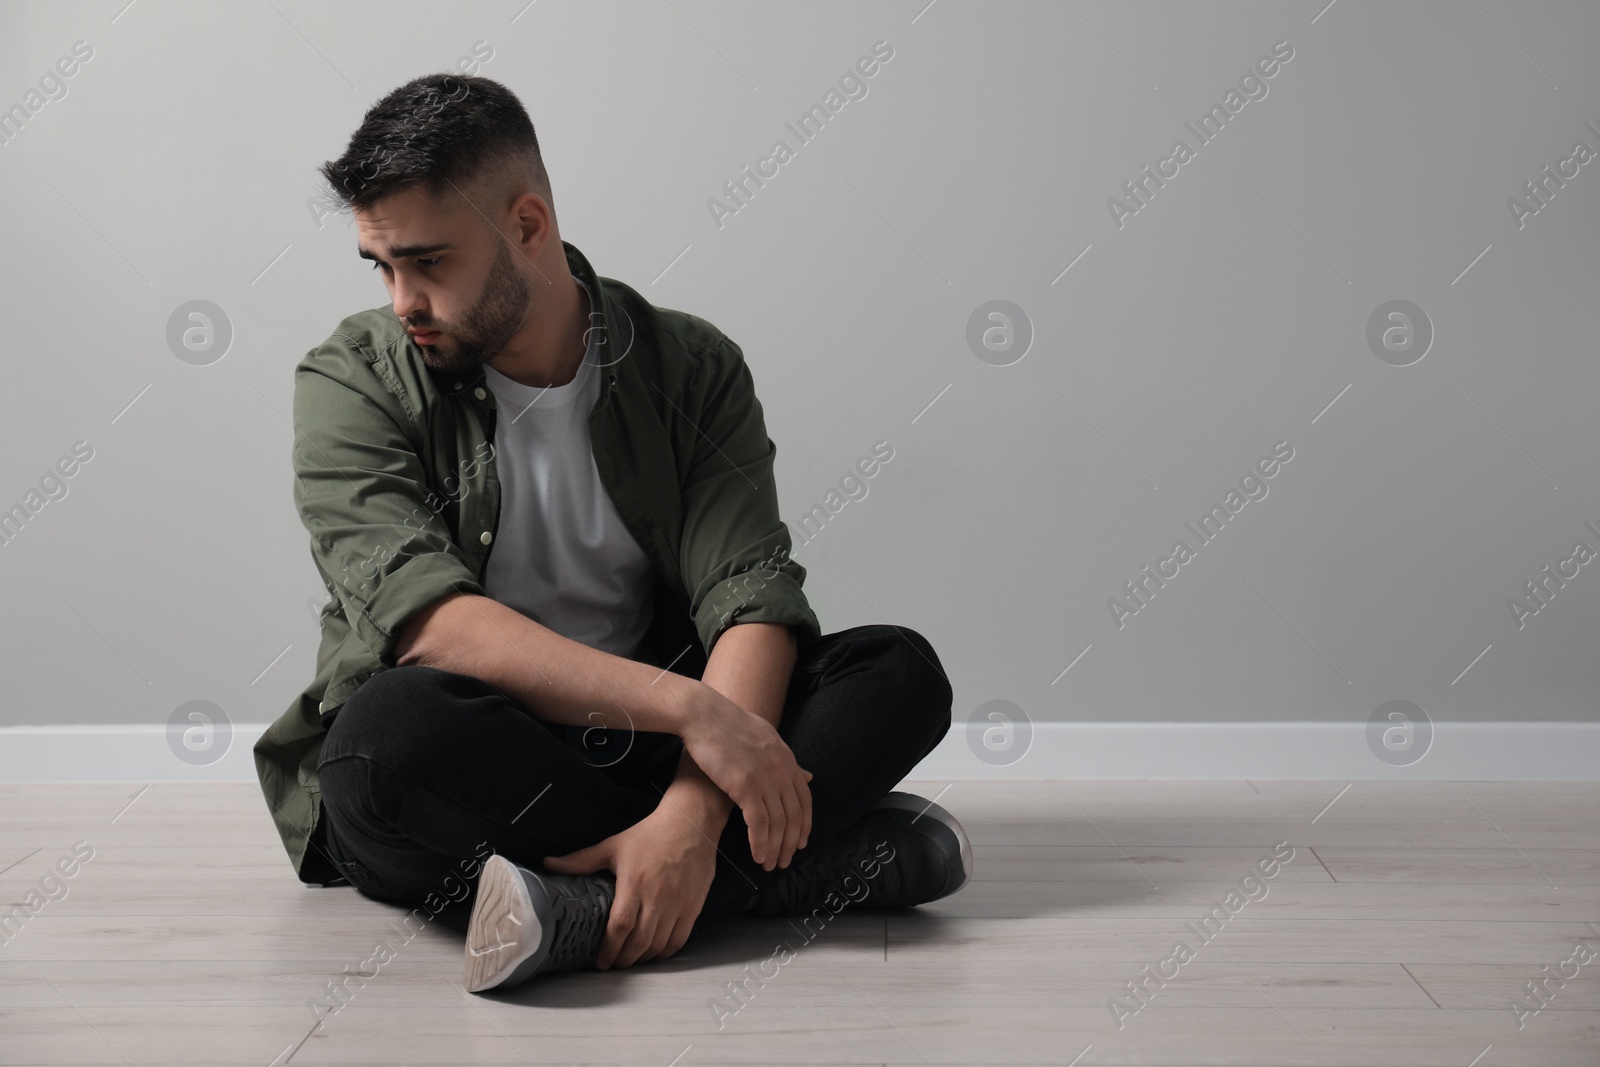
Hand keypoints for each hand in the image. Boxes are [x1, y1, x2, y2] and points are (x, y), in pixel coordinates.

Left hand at [543, 804, 716, 969]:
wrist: (691, 823)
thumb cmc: (650, 835)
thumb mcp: (613, 846)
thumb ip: (581, 860)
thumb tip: (548, 863)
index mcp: (634, 883)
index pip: (620, 926)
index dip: (609, 949)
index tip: (601, 962)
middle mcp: (657, 897)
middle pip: (639, 942)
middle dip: (624, 959)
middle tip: (613, 964)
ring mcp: (677, 904)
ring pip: (658, 945)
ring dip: (643, 958)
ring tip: (631, 959)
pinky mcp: (692, 907)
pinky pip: (678, 940)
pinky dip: (665, 952)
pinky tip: (655, 952)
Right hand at [677, 685, 812, 870]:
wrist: (704, 715)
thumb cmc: (727, 725)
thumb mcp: (765, 738)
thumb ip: (785, 761)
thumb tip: (807, 776)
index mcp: (787, 759)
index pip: (805, 799)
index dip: (804, 824)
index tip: (800, 843)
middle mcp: (781, 770)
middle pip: (795, 816)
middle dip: (791, 843)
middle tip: (785, 861)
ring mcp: (766, 778)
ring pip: (778, 824)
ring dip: (776, 849)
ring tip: (770, 865)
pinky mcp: (746, 787)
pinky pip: (759, 824)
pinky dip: (760, 843)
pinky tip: (758, 855)